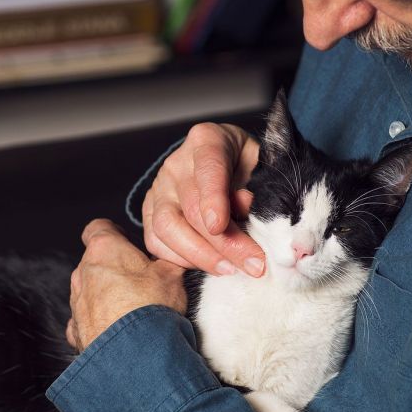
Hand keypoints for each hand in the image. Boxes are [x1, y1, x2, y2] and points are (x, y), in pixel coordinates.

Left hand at [67, 218, 185, 352]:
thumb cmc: (153, 307)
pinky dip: (100, 321)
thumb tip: (174, 255)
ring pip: (90, 290)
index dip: (113, 232)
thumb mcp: (173, 273)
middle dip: (115, 267)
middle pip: (96, 261)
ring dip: (107, 294)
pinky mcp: (77, 330)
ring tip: (135, 308)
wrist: (136, 353)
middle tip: (142, 279)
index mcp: (105, 250)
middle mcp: (83, 273)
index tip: (126, 240)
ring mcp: (77, 303)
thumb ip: (168, 259)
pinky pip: (86, 319)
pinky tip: (119, 329)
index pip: (99, 228)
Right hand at [142, 122, 264, 277]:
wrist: (226, 164)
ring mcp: (159, 189)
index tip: (220, 226)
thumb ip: (257, 183)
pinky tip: (210, 267)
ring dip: (202, 255)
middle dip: (224, 242)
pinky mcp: (151, 214)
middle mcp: (176, 164)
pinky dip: (182, 260)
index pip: (208, 168)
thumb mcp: (261, 163)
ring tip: (231, 270)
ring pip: (168, 227)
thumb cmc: (247, 164)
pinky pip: (157, 242)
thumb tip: (243, 207)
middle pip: (192, 208)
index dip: (213, 199)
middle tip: (253, 264)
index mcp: (207, 141)